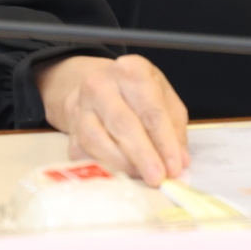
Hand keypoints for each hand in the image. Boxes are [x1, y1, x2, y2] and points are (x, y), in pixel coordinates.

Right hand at [36, 54, 189, 185]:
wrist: (97, 88)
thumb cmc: (136, 94)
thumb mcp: (163, 99)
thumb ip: (174, 129)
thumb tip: (179, 161)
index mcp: (131, 71)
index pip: (151, 110)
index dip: (164, 142)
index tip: (175, 167)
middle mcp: (102, 85)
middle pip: (123, 124)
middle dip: (143, 156)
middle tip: (157, 178)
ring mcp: (81, 106)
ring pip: (97, 141)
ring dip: (122, 165)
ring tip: (141, 177)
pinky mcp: (71, 129)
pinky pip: (83, 153)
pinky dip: (103, 168)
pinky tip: (120, 176)